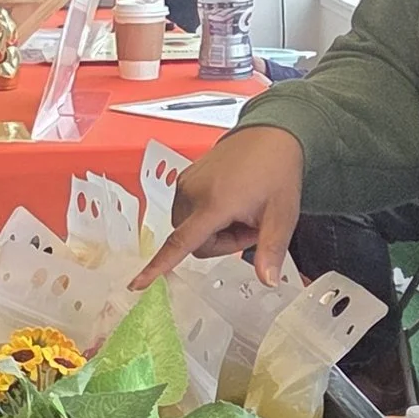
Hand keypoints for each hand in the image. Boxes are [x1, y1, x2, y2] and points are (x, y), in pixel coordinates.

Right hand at [132, 126, 303, 287]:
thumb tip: (268, 281)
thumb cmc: (276, 171)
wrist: (270, 134)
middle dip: (221, 243)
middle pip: (193, 242)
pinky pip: (187, 212)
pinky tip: (230, 201)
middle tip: (250, 226)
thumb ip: (271, 250)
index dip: (158, 266)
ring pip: (189, 229)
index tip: (136, 284)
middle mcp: (192, 194)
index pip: (180, 244)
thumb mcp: (281, 215)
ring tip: (241, 211)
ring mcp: (185, 184)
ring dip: (214, 230)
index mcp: (213, 204)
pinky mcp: (184, 179)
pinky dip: (207, 216)